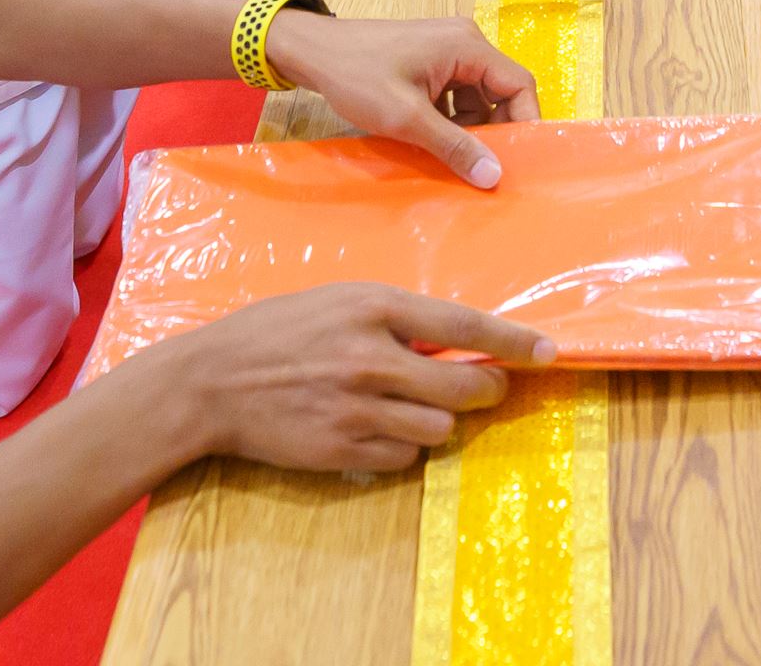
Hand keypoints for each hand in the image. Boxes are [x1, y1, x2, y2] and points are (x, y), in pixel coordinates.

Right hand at [146, 283, 551, 471]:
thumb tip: (453, 340)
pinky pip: (402, 458)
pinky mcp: (342, 450)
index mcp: (373, 308)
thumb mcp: (338, 301)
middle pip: (463, 389)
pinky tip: (376, 428)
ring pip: (439, 430)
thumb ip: (395, 318)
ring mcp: (357, 409)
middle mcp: (371, 359)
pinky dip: (402, 447)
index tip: (548, 352)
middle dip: (487, 391)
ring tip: (413, 407)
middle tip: (488, 388)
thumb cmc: (277, 331)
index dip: (513, 342)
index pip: (464, 327)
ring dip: (439, 422)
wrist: (212, 382)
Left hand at [263, 10, 540, 186]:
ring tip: (445, 154)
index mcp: (467, 46)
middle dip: (492, 130)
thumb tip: (494, 176)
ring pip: (476, 97)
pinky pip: (455, 94)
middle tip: (479, 165)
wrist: (312, 52)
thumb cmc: (358, 77)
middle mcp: (464, 42)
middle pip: (499, 91)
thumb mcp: (407, 119)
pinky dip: (449, 118)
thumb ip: (454, 146)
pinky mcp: (429, 61)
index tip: (516, 159)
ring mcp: (446, 51)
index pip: (518, 84)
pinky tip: (429, 139)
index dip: (524, 122)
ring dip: (467, 127)